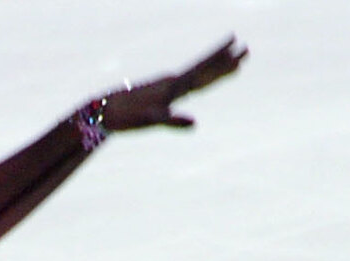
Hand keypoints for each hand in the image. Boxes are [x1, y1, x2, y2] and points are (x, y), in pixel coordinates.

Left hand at [102, 36, 248, 131]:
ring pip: (197, 75)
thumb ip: (172, 120)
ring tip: (233, 62)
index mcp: (173, 86)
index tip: (239, 49)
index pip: (203, 71)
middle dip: (225, 59)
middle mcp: (172, 82)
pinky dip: (199, 80)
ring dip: (215, 68)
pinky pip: (186, 84)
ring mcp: (166, 86)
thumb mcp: (150, 120)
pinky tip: (200, 81)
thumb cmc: (126, 116)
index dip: (221, 61)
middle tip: (246, 48)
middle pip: (205, 68)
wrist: (103, 111)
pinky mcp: (160, 93)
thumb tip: (194, 124)